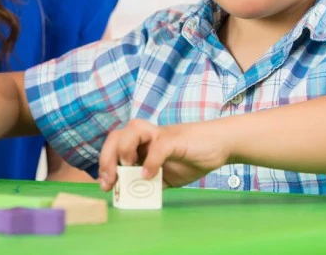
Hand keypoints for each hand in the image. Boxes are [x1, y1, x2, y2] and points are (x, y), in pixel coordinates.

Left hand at [98, 119, 228, 189]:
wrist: (220, 146)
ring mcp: (161, 134)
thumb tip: (132, 195)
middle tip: (110, 180)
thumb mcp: (166, 176)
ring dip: (124, 150)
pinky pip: (159, 146)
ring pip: (133, 129)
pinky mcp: (176, 139)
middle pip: (117, 135)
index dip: (105, 163)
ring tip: (127, 169)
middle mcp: (147, 135)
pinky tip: (149, 176)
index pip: (114, 145)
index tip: (105, 185)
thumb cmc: (192, 158)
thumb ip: (149, 182)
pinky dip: (151, 161)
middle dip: (107, 158)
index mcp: (142, 144)